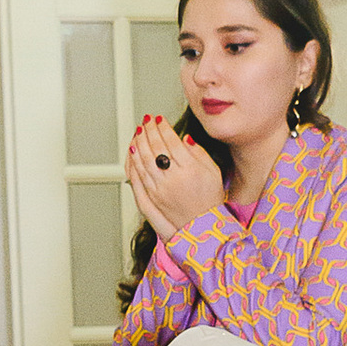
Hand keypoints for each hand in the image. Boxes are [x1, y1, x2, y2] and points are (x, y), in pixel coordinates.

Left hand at [124, 117, 224, 241]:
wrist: (202, 227)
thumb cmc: (210, 200)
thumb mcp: (214, 172)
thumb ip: (199, 153)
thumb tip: (185, 138)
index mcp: (191, 169)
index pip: (171, 141)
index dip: (163, 127)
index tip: (160, 119)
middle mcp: (173, 178)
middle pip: (155, 147)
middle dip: (149, 130)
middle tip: (147, 120)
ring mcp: (160, 189)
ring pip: (143, 159)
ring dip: (139, 142)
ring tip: (138, 131)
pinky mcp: (151, 197)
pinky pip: (137, 175)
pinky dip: (133, 160)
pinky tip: (132, 150)